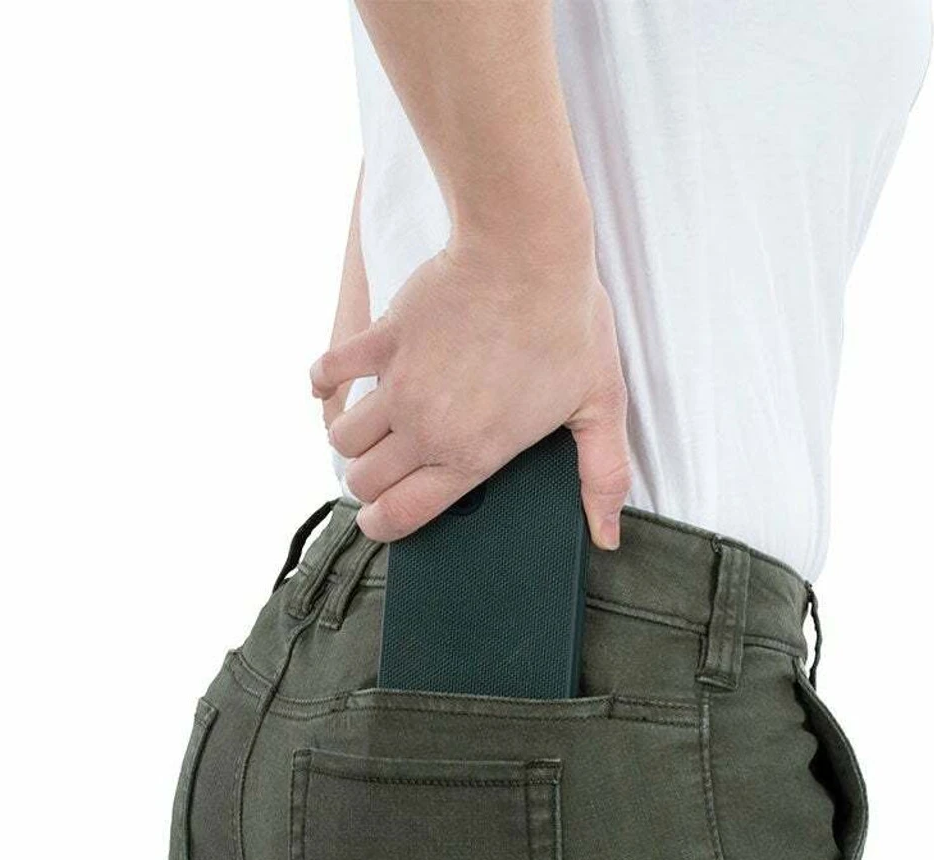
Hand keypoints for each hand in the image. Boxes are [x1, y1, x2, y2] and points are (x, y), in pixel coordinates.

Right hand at [309, 233, 630, 549]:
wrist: (525, 250)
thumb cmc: (567, 325)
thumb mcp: (600, 407)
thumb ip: (603, 476)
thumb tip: (607, 535)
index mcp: (472, 455)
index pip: (402, 514)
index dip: (383, 528)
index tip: (381, 524)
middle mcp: (426, 429)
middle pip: (364, 481)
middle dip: (370, 486)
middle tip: (387, 475)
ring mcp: (399, 385)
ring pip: (344, 436)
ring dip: (353, 441)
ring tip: (374, 434)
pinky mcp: (383, 339)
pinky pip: (330, 370)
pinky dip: (325, 381)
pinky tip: (334, 383)